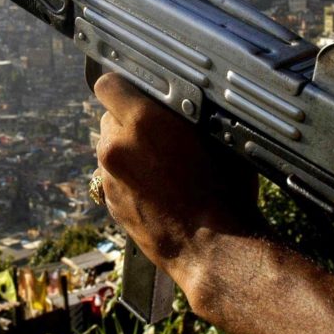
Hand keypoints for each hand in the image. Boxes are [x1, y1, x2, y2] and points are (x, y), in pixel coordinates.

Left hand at [93, 73, 262, 284]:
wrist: (213, 248)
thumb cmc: (224, 192)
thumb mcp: (215, 136)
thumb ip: (184, 113)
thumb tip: (178, 100)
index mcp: (142, 121)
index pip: (108, 84)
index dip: (124, 88)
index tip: (138, 94)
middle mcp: (117, 146)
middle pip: (109, 118)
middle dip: (130, 122)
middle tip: (160, 136)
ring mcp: (109, 177)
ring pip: (109, 149)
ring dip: (127, 151)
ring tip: (160, 167)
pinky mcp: (109, 202)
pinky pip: (112, 177)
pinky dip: (128, 178)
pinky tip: (155, 189)